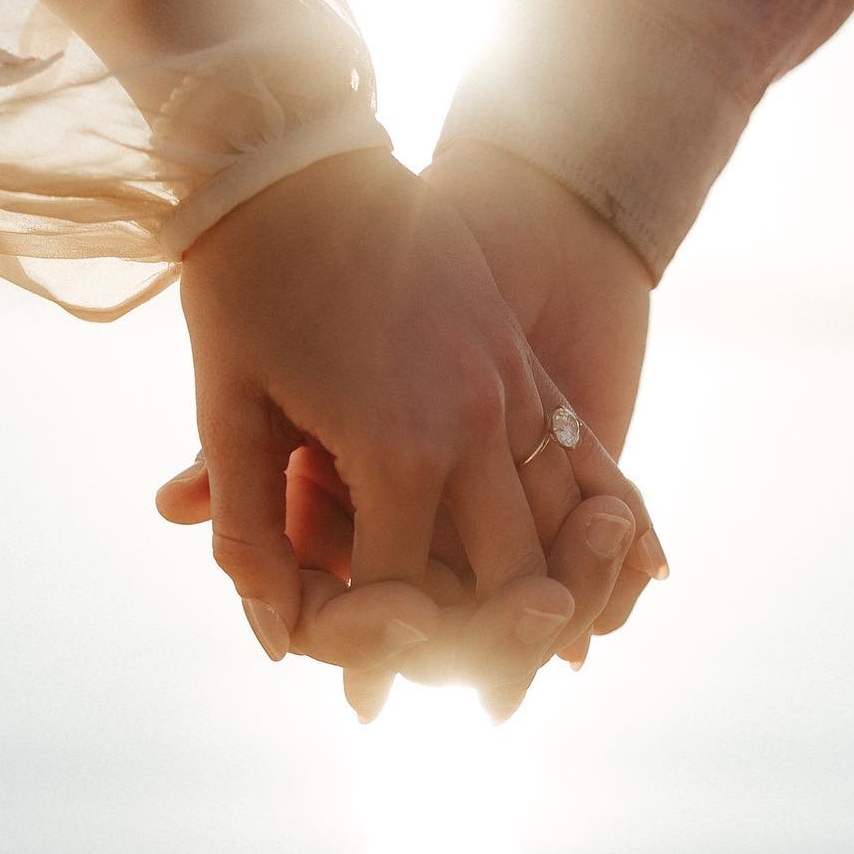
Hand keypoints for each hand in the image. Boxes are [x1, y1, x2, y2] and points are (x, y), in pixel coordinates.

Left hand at [168, 146, 654, 700]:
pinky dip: (603, 522)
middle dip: (492, 653)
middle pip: (513, 586)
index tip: (360, 695)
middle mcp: (476, 428)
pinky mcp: (526, 359)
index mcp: (396, 449)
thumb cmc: (247, 281)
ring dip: (557, 597)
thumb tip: (276, 638)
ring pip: (565, 531)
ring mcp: (514, 388)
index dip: (376, 656)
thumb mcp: (227, 409)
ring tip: (546, 651)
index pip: (405, 599)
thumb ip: (249, 531)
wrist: (300, 149)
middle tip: (475, 704)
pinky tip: (626, 567)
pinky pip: (585, 462)